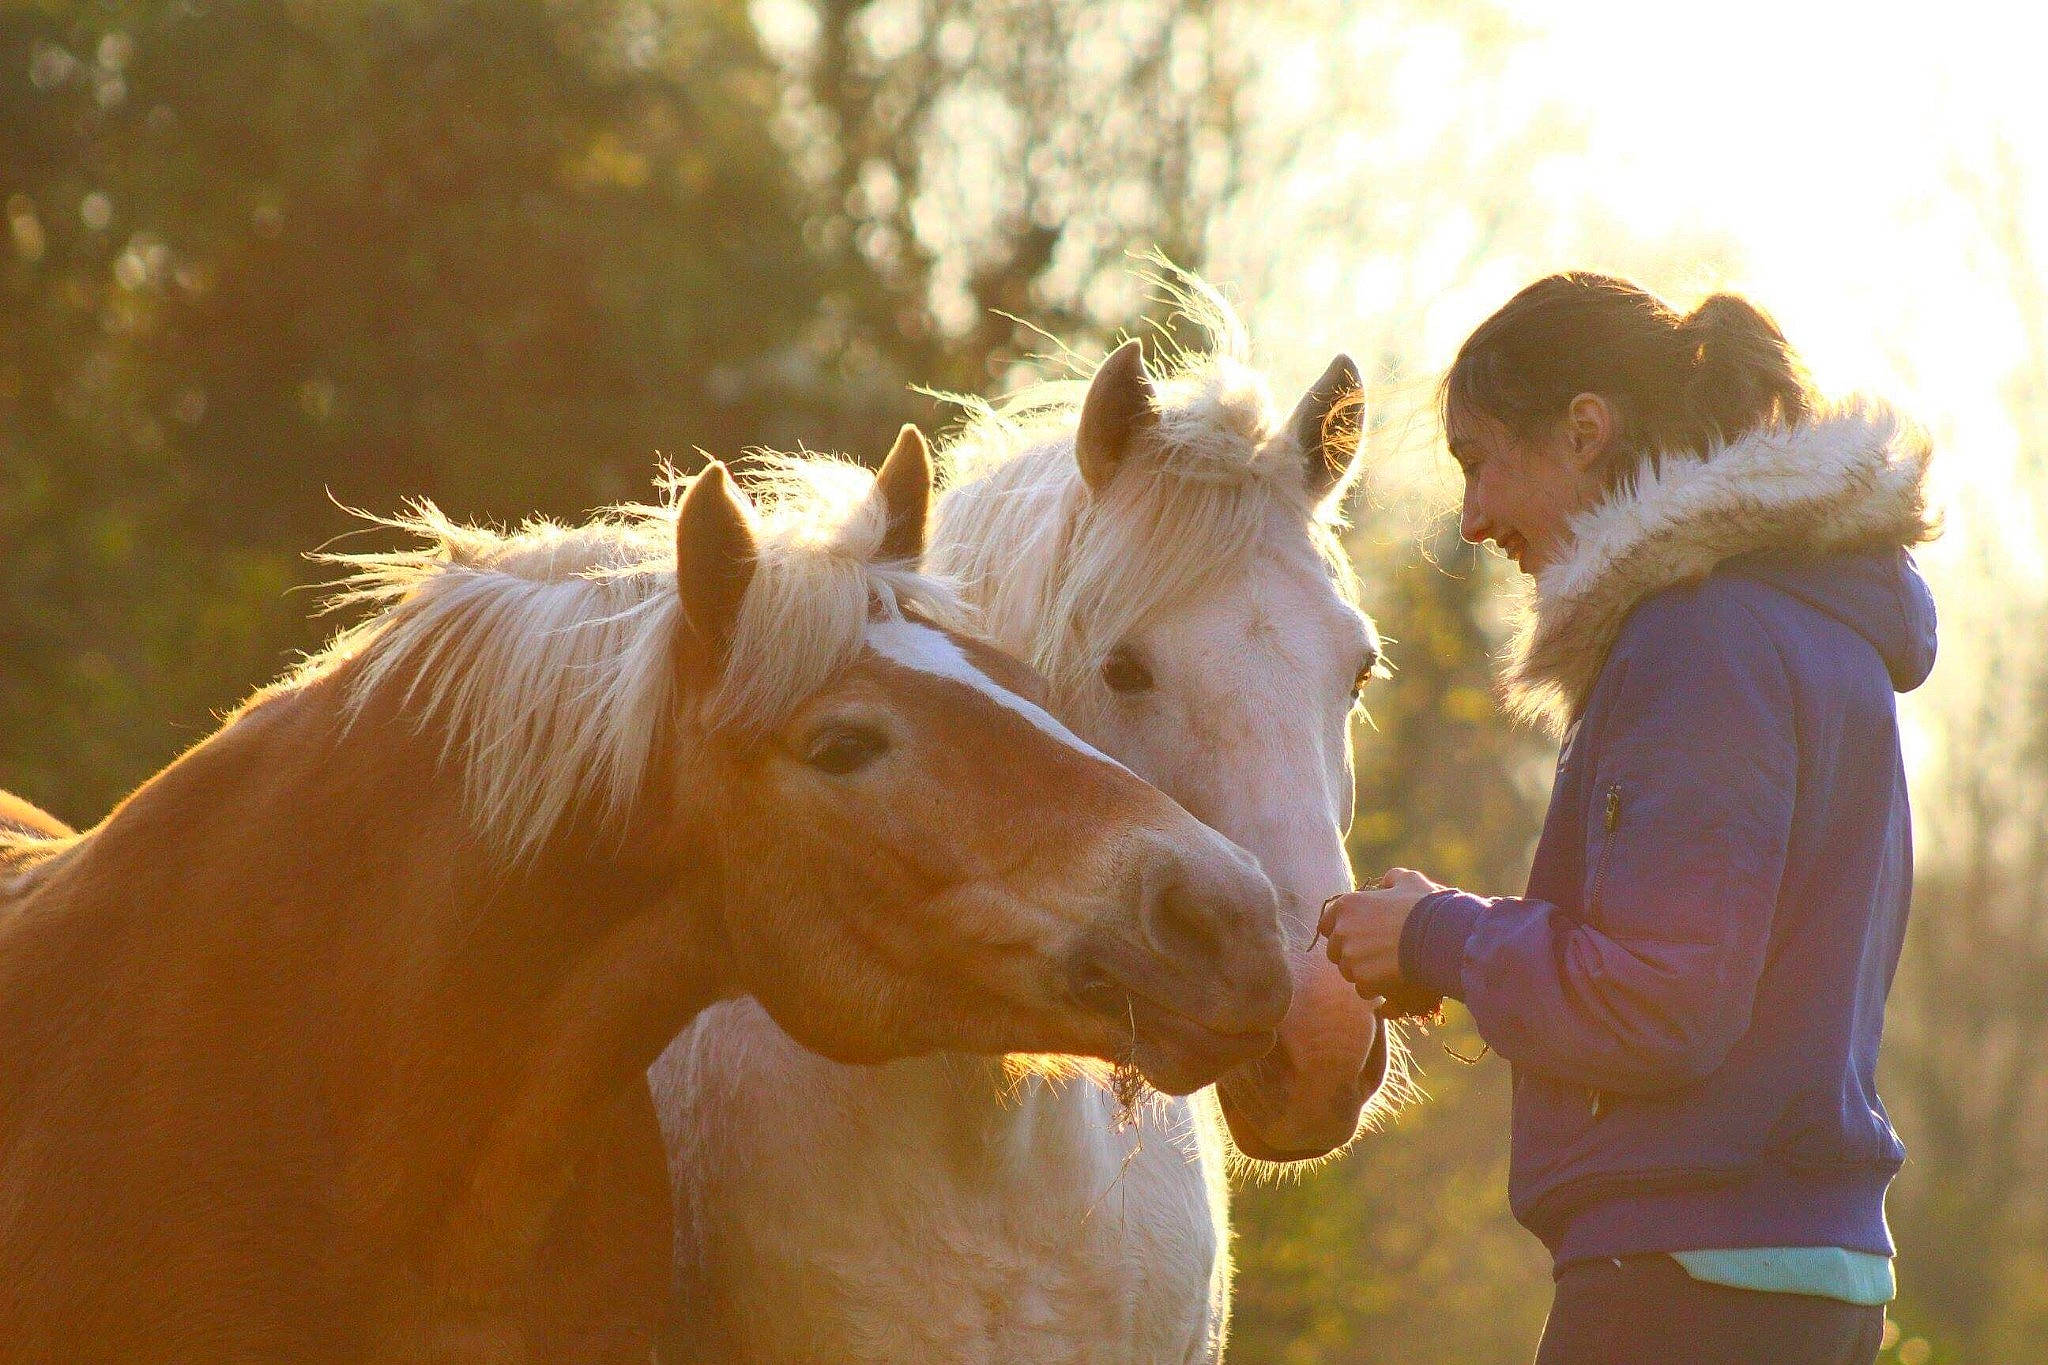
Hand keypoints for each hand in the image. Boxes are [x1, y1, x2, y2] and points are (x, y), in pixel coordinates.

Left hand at [1317, 868, 1446, 998]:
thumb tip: (1387, 883)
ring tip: (1385, 968)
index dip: (1341, 930)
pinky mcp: (1363, 979)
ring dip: (1362, 971)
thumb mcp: (1409, 881)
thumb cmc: (1423, 906)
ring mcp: (1350, 957)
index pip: (1326, 923)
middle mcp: (1342, 931)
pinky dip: (1375, 987)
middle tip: (1373, 953)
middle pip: (1335, 950)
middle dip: (1350, 953)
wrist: (1438, 936)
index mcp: (1346, 905)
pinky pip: (1362, 988)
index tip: (1357, 935)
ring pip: (1348, 970)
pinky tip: (1390, 981)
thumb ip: (1392, 879)